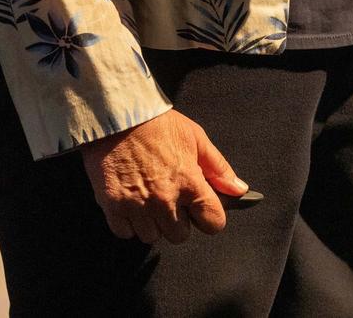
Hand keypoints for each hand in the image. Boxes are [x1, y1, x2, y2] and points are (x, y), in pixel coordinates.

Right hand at [80, 108, 247, 244]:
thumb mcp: (194, 137)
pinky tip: (130, 199)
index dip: (208, 215)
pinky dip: (128, 221)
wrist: (116, 115)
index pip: (213, 223)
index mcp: (189, 182)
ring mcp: (138, 206)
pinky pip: (126, 233)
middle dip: (177, 220)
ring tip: (147, 195)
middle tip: (168, 196)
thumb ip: (218, 167)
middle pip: (180, 236)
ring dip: (151, 222)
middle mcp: (164, 199)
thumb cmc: (156, 124)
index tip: (200, 208)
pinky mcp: (113, 207)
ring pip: (152, 236)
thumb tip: (239, 190)